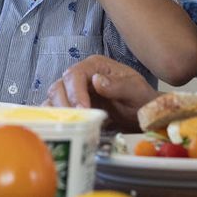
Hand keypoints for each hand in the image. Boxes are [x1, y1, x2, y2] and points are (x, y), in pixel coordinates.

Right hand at [43, 54, 157, 130]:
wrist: (142, 115)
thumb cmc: (140, 100)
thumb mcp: (136, 91)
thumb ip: (118, 85)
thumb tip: (96, 81)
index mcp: (94, 66)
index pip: (74, 74)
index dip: (75, 92)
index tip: (83, 110)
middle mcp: (80, 76)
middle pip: (59, 87)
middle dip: (65, 106)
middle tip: (77, 122)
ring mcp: (73, 92)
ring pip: (53, 99)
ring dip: (59, 114)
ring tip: (72, 128)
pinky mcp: (71, 107)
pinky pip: (54, 111)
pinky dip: (55, 120)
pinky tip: (65, 129)